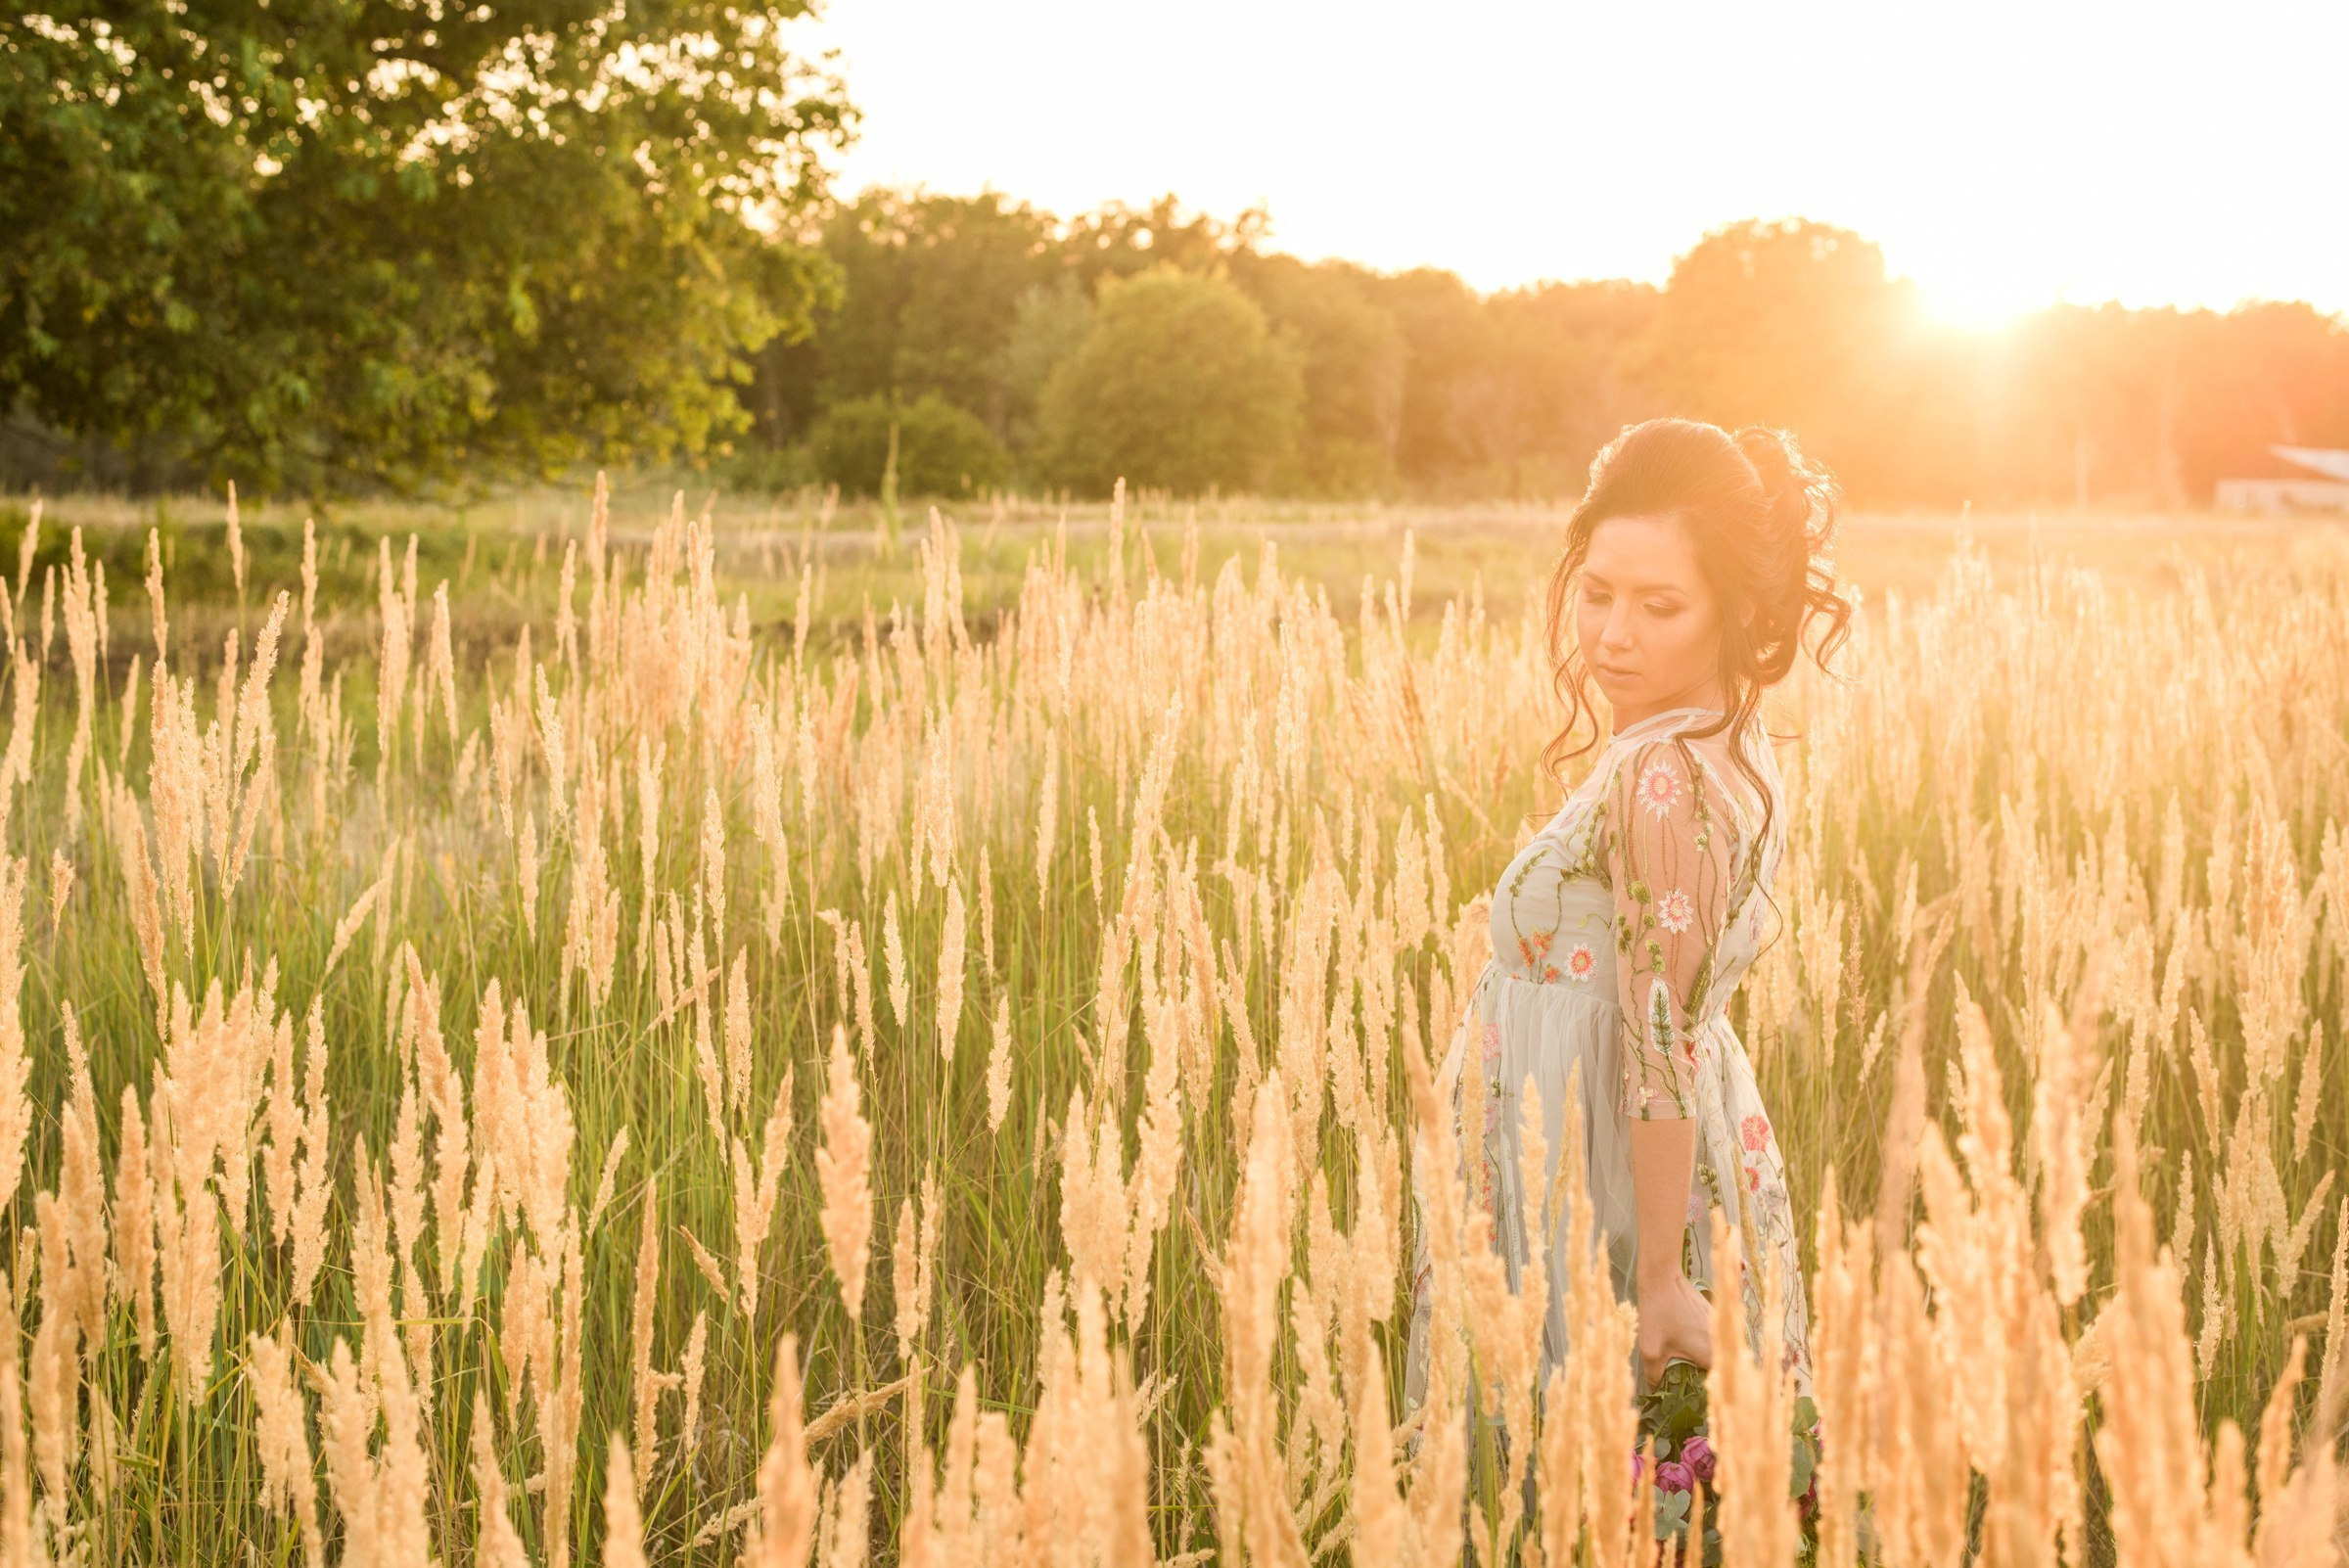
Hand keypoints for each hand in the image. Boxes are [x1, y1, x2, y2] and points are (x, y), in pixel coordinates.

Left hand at [1636, 1270, 1713, 1387]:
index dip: (1709, 1391)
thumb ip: (1654, 1376)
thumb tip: (1655, 1392)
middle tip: (1687, 1385)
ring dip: (1705, 1360)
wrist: (1662, 1278)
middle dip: (1705, 1377)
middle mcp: (1721, 1341)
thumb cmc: (1657, 1314)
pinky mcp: (1713, 1316)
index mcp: (1710, 1353)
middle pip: (1719, 1366)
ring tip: (1686, 1367)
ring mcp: (1719, 1327)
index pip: (1719, 1381)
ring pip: (1717, 1351)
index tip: (1696, 1398)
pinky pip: (1713, 1338)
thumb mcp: (1650, 1349)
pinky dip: (1704, 1344)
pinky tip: (1687, 1345)